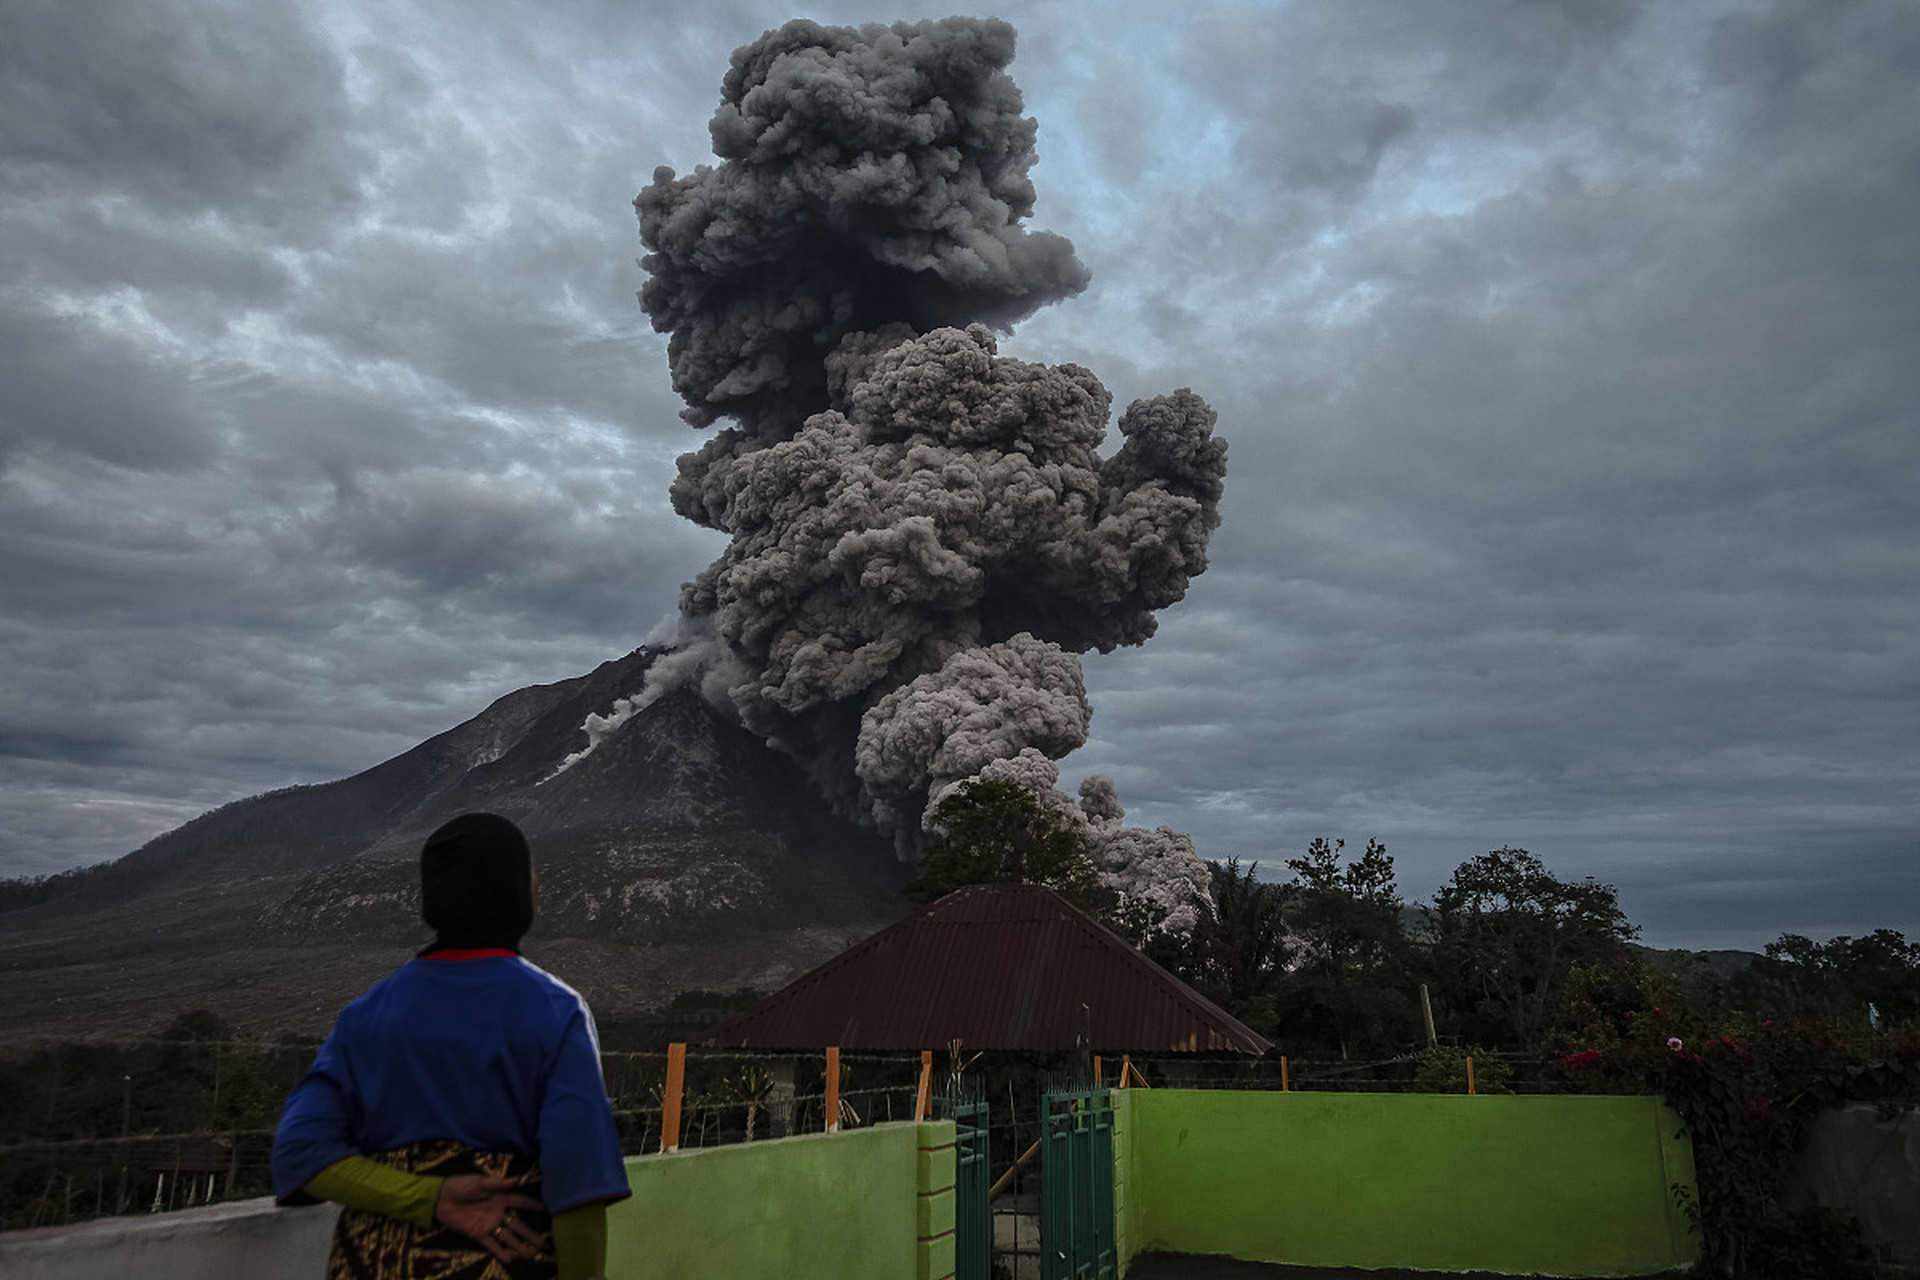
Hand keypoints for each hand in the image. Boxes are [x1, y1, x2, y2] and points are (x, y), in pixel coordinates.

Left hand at [434, 1174, 548, 1262]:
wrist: (440, 1198)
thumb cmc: (461, 1185)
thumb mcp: (480, 1181)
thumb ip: (500, 1183)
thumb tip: (519, 1179)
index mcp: (501, 1197)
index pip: (521, 1202)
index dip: (533, 1206)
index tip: (548, 1211)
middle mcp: (498, 1212)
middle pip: (518, 1224)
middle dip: (531, 1233)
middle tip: (544, 1243)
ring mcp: (488, 1224)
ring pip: (507, 1237)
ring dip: (519, 1245)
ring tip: (532, 1254)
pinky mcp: (478, 1234)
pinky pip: (491, 1244)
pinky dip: (500, 1251)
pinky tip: (510, 1259)